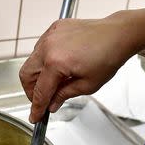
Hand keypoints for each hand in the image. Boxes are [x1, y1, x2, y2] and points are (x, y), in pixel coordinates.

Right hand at [19, 5, 144, 122]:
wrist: (118, 35)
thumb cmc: (108, 57)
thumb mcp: (88, 85)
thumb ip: (64, 95)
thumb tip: (52, 104)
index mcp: (56, 63)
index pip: (40, 91)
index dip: (37, 107)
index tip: (35, 116)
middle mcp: (48, 46)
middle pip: (26, 74)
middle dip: (31, 91)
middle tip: (41, 101)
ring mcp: (50, 35)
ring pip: (32, 60)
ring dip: (38, 74)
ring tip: (55, 82)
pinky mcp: (54, 28)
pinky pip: (41, 47)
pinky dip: (44, 59)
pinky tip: (58, 65)